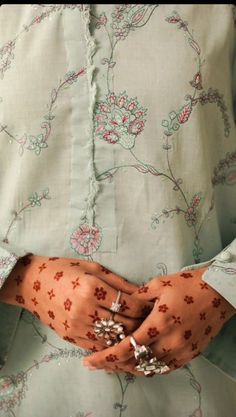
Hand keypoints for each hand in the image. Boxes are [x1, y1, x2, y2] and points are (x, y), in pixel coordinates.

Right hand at [0, 254, 153, 350]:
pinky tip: (120, 338)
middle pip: (124, 325)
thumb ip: (118, 281)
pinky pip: (98, 346)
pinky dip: (112, 344)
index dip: (145, 308)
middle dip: (141, 324)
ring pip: (112, 339)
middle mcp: (85, 310)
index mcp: (91, 288)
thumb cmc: (64, 269)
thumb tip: (143, 292)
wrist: (31, 284)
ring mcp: (77, 326)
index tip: (154, 306)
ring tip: (139, 331)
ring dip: (128, 337)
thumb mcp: (93, 268)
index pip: (128, 305)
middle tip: (151, 321)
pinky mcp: (71, 337)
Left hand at [83, 267, 235, 374]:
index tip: (89, 361)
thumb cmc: (188, 285)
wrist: (219, 293)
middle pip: (134, 363)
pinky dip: (148, 368)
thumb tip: (120, 303)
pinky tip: (138, 362)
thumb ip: (136, 296)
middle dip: (112, 365)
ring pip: (149, 369)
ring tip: (114, 363)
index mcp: (158, 323)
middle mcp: (169, 342)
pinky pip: (165, 368)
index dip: (105, 357)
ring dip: (129, 368)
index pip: (126, 348)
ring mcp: (181, 351)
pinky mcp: (190, 354)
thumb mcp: (159, 284)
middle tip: (96, 363)